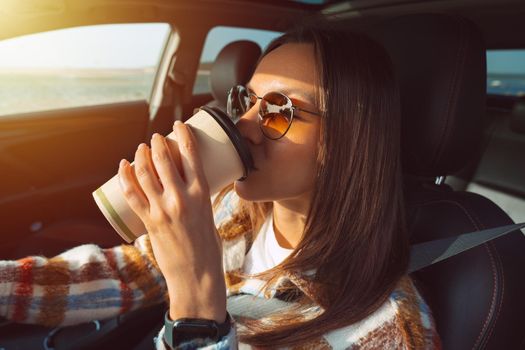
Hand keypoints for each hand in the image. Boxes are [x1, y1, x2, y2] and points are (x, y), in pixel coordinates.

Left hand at [117, 121, 225, 322]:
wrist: (196, 274)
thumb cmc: (208, 246)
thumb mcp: (209, 214)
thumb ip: (197, 197)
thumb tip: (185, 183)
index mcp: (202, 194)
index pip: (191, 155)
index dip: (182, 135)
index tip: (178, 124)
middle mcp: (181, 198)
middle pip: (164, 160)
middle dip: (158, 143)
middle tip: (155, 137)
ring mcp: (162, 210)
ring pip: (145, 173)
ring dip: (141, 155)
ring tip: (141, 147)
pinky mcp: (149, 221)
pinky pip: (132, 194)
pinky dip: (125, 177)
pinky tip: (123, 166)